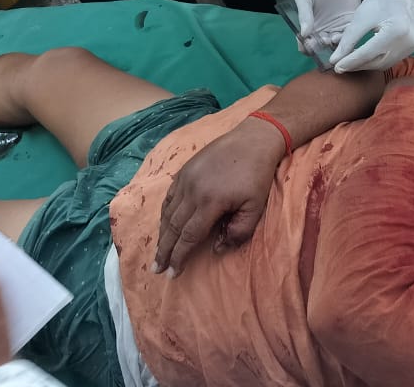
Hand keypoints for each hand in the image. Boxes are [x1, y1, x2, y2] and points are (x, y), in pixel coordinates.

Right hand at [153, 118, 284, 276]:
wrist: (252, 140)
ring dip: (162, 234)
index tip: (173, 273)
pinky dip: (164, 214)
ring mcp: (185, 179)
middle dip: (164, 251)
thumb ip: (238, 232)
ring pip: (168, 212)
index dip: (180, 257)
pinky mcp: (184, 171)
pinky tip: (163, 225)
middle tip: (156, 269)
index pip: (189, 236)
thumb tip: (215, 249)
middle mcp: (192, 191)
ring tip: (158, 253)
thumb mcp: (256, 207)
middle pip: (173, 227)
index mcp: (210, 202)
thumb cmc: (257, 176)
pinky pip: (169, 197)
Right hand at [295, 0, 360, 50]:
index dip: (307, 48)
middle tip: (324, 40)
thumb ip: (304, 14)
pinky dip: (349, 39)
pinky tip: (345, 36)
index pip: (306, 45)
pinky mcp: (352, 21)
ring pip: (337, 45)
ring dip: (335, 46)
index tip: (310, 44)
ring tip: (334, 37)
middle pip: (322, 49)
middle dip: (322, 48)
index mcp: (309, 25)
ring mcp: (338, 26)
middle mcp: (323, 29)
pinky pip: (351, 35)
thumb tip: (304, 34)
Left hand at [330, 0, 413, 72]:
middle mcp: (408, 42)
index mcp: (396, 31)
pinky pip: (392, 59)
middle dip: (358, 65)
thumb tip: (335, 60)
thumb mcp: (361, 17)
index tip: (336, 68)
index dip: (351, 62)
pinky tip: (365, 57)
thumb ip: (348, 41)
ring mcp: (413, 46)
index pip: (368, 53)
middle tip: (341, 66)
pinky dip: (377, 60)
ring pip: (384, 64)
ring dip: (367, 64)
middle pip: (377, 62)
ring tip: (351, 62)